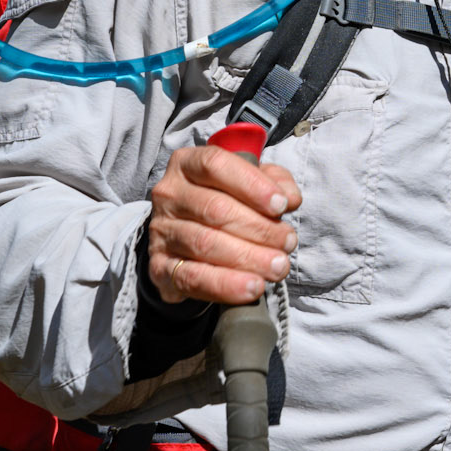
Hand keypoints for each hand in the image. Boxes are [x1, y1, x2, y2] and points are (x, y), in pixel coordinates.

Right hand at [148, 142, 300, 306]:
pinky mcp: (160, 267)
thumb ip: (275, 181)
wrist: (188, 240)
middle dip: (259, 228)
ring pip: (205, 244)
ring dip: (248, 258)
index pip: (216, 165)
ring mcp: (161, 231)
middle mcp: (169, 194)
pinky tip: (251, 287)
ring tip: (278, 266)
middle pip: (215, 208)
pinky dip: (226, 284)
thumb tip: (290, 198)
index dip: (252, 185)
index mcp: (187, 164)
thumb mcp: (250, 182)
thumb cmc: (225, 201)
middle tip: (288, 242)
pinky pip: (192, 277)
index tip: (281, 205)